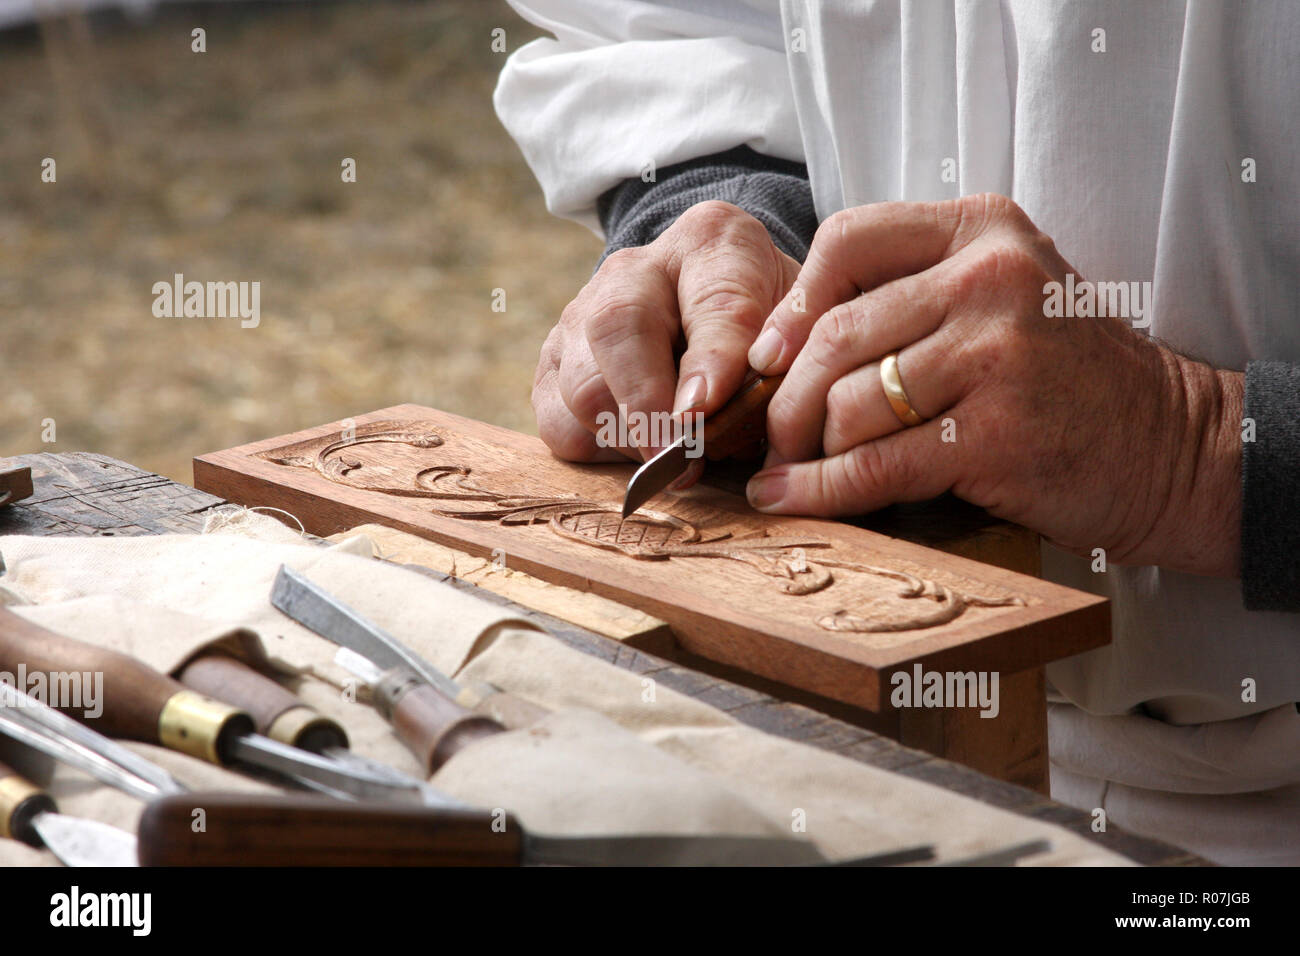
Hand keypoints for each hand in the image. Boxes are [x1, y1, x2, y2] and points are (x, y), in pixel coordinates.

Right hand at [533, 200, 799, 466]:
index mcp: (712, 244)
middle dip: (647, 404)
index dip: (712, 358)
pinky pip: (558, 421)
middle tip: (679, 457)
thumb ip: (791, 358)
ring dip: (628, 438)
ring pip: (582, 385)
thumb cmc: (765, 326)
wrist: (711, 309)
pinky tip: (640, 455)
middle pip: (618, 328)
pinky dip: (598, 451)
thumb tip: (765, 412)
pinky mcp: (555, 364)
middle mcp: (634, 270)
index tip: (708, 408)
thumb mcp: (797, 326)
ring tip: (673, 465)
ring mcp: (582, 314)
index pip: (712, 300)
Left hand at [745, 193, 1241, 575]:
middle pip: (836, 334)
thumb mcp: (1003, 298)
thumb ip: (911, 297)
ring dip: (807, 449)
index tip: (766, 357)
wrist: (1172, 446)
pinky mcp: (998, 435)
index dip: (791, 307)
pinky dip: (820, 488)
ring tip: (793, 470)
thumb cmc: (1066, 378)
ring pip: (849, 402)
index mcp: (983, 231)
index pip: (847, 241)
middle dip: (785, 398)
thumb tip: (781, 346)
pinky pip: (875, 464)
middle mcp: (991, 279)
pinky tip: (789, 496)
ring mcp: (998, 355)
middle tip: (771, 437)